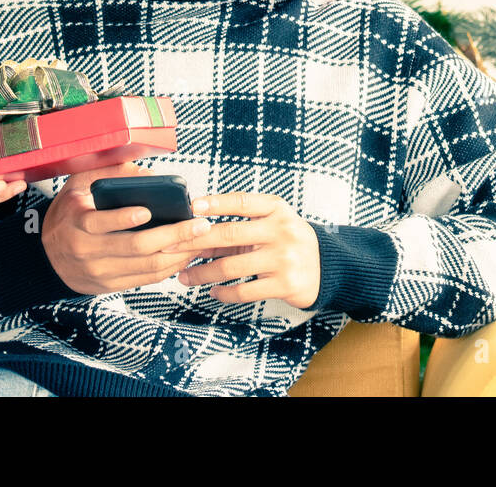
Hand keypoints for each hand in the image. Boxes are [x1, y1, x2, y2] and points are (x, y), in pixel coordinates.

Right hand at [41, 163, 211, 295]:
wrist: (46, 258)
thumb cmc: (70, 214)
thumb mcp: (78, 186)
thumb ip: (109, 174)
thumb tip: (149, 175)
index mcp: (77, 222)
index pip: (101, 222)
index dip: (125, 217)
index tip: (148, 210)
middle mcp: (86, 250)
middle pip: (135, 246)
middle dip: (172, 236)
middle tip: (199, 225)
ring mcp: (98, 272)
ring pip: (145, 266)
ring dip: (177, 254)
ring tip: (199, 240)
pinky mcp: (109, 286)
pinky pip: (145, 279)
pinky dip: (168, 268)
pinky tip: (184, 254)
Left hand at [165, 192, 320, 308]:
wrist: (326, 267)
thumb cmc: (287, 241)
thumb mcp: (272, 224)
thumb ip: (240, 226)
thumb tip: (195, 233)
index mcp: (277, 210)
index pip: (242, 202)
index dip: (215, 203)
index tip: (191, 207)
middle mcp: (281, 231)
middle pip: (229, 235)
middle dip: (194, 242)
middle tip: (169, 248)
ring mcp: (283, 259)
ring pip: (230, 267)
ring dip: (201, 273)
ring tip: (184, 276)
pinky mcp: (284, 285)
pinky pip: (244, 291)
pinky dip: (223, 293)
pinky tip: (212, 292)